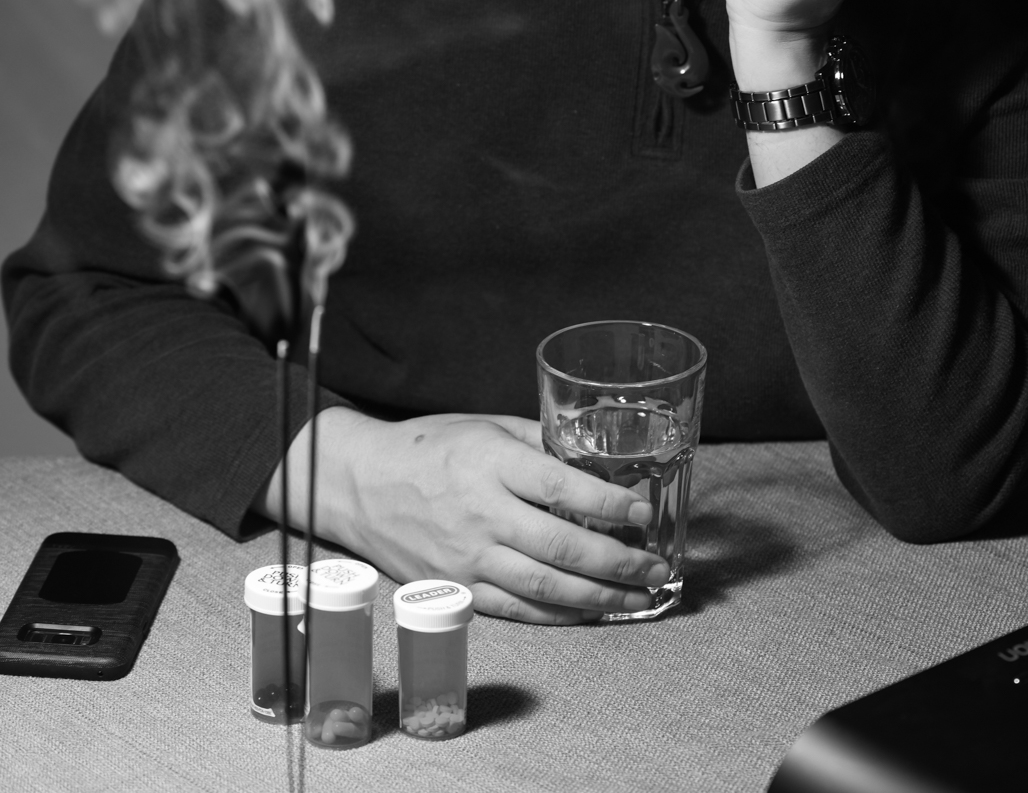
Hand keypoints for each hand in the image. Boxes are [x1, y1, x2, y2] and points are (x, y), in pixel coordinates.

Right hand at [259, 407, 670, 623]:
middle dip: (618, 561)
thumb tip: (595, 457)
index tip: (643, 512)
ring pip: (543, 586)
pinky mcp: (454, 588)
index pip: (562, 487)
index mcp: (491, 464)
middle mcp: (481, 514)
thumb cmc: (427, 447)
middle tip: (656, 567)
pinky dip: (557, 615)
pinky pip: (514, 609)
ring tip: (638, 597)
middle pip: (561, 545)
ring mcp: (466, 558)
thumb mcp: (486, 426)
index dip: (609, 504)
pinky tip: (591, 612)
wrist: (357, 484)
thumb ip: (540, 442)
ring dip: (599, 596)